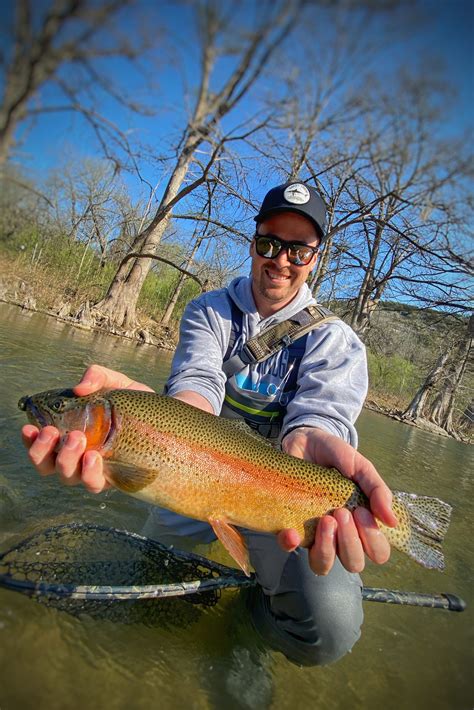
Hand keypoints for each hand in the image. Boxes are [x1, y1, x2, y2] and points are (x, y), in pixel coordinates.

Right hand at [21, 364, 153, 492]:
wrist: (164, 413)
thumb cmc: (131, 400)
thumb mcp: (113, 382)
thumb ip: (96, 377)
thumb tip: (81, 387)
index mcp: (68, 436)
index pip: (40, 446)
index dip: (30, 441)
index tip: (29, 428)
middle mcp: (77, 457)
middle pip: (47, 467)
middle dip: (44, 452)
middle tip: (53, 433)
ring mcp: (95, 469)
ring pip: (68, 477)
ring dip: (66, 460)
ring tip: (78, 439)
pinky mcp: (115, 478)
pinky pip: (95, 484)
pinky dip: (90, 474)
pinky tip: (94, 457)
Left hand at [278, 427, 396, 575]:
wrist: (305, 441)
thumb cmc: (337, 456)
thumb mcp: (360, 466)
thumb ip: (376, 489)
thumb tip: (392, 521)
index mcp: (362, 524)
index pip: (377, 552)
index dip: (373, 541)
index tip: (362, 511)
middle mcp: (340, 535)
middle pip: (353, 563)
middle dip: (350, 542)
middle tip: (342, 512)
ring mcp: (315, 534)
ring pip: (323, 564)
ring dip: (326, 548)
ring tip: (325, 519)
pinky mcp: (291, 526)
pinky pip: (289, 547)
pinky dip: (291, 543)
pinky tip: (292, 531)